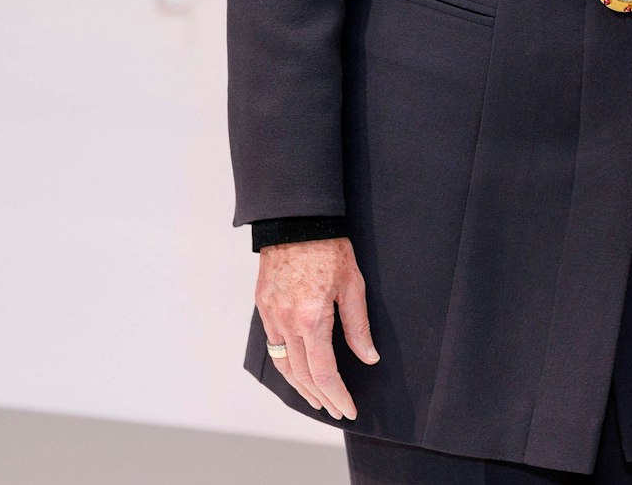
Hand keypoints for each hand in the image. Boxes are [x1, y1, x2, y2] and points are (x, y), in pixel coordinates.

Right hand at [255, 237, 377, 419]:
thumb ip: (358, 325)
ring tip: (317, 399)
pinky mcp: (263, 308)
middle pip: (302, 375)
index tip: (349, 408)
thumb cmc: (329, 248)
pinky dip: (286, 366)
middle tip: (336, 409)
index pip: (324, 372)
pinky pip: (273, 346)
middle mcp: (287, 323)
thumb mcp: (354, 284)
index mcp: (312, 318)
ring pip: (283, 365)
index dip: (338, 395)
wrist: (296, 222)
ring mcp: (271, 316)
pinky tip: (297, 371)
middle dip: (321, 397)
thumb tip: (369, 357)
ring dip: (300, 387)